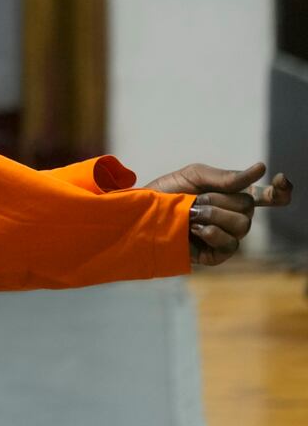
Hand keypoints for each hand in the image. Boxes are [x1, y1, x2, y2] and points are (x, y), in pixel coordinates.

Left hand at [144, 162, 292, 265]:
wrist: (142, 213)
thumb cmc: (166, 193)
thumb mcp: (193, 176)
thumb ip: (225, 177)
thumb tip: (260, 170)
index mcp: (231, 197)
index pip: (265, 197)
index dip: (279, 192)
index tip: (282, 180)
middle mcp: (233, 217)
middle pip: (248, 209)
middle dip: (220, 200)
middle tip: (196, 200)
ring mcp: (225, 237)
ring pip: (242, 226)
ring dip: (213, 215)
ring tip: (191, 214)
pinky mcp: (216, 255)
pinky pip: (229, 245)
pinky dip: (211, 233)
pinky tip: (195, 229)